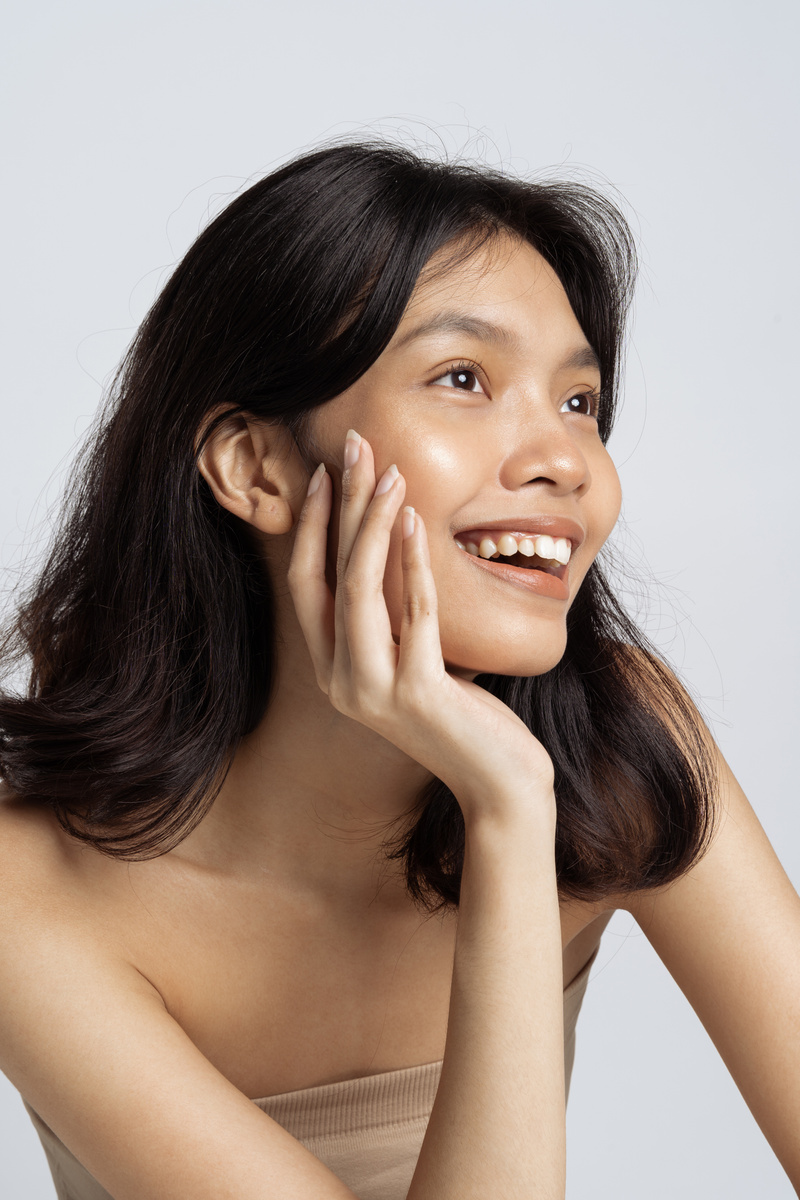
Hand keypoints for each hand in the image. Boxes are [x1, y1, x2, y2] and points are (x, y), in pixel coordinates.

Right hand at [287, 430, 555, 825]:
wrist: (499, 785)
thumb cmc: (466, 719)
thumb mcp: (419, 660)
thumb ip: (399, 616)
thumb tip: (400, 543)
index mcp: (334, 670)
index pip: (308, 584)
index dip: (314, 526)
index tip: (328, 473)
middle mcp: (341, 681)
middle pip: (329, 575)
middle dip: (342, 505)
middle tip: (356, 448)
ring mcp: (374, 691)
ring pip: (361, 589)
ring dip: (375, 524)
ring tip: (390, 473)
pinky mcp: (417, 695)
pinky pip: (413, 615)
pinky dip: (414, 566)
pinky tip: (418, 524)